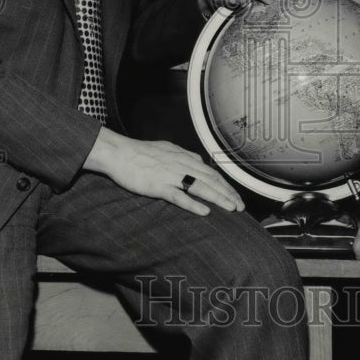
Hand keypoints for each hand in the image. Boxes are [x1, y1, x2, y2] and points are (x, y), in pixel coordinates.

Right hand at [84, 127, 244, 215]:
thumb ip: (184, 155)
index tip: (235, 195)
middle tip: (241, 207)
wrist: (119, 153)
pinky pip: (179, 196)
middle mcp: (181, 165)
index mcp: (184, 157)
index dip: (225, 184)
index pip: (211, 172)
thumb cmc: (140, 152)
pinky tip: (205, 211)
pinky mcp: (158, 186)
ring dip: (218, 198)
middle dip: (228, 193)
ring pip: (201, 187)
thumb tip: (198, 161)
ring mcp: (170, 175)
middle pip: (211, 180)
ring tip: (231, 208)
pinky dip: (194, 204)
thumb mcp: (167, 148)